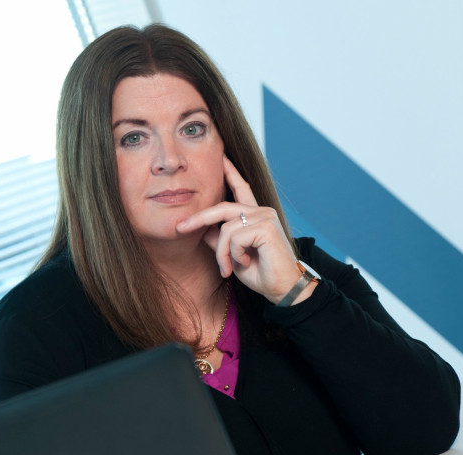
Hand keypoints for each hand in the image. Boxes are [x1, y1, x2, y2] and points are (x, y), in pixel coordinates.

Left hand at [176, 156, 304, 303]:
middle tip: (180, 228)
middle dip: (198, 218)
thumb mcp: (233, 256)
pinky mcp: (266, 227)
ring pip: (225, 229)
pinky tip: (245, 262)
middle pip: (222, 208)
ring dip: (221, 253)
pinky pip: (234, 238)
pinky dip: (233, 255)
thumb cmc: (261, 274)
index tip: (220, 156)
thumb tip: (202, 230)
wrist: (283, 290)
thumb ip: (219, 240)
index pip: (241, 188)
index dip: (230, 172)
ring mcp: (265, 217)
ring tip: (227, 269)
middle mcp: (261, 211)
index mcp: (256, 216)